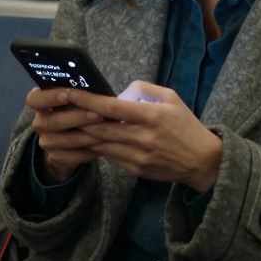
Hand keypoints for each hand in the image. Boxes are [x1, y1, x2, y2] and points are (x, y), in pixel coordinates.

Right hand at [26, 88, 103, 182]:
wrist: (71, 138)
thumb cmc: (78, 108)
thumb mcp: (76, 98)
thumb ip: (80, 92)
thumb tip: (96, 88)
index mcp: (41, 103)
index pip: (34, 99)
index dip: (49, 97)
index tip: (68, 95)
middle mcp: (40, 122)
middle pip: (51, 121)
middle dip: (77, 117)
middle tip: (98, 114)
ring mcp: (46, 142)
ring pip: (63, 140)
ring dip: (86, 136)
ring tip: (106, 131)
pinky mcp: (55, 157)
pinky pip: (71, 157)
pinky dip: (88, 151)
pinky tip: (103, 146)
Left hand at [67, 81, 223, 192]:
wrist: (202, 161)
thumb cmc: (186, 125)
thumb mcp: (171, 98)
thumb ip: (144, 90)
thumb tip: (119, 92)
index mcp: (151, 116)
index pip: (111, 108)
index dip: (87, 100)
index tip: (69, 93)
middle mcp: (143, 137)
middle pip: (100, 129)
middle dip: (76, 119)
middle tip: (59, 110)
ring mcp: (138, 156)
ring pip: (101, 145)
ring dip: (82, 136)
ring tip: (66, 126)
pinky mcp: (136, 169)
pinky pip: (110, 157)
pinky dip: (97, 147)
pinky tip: (87, 140)